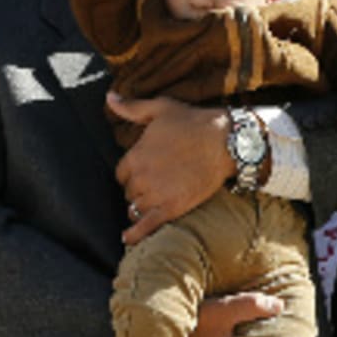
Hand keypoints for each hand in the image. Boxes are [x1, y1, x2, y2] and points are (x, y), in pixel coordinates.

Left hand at [111, 93, 231, 243]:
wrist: (226, 141)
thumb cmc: (194, 122)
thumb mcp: (161, 108)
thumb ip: (132, 107)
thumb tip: (109, 98)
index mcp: (134, 156)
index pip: (121, 173)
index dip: (133, 172)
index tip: (147, 170)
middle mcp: (141, 178)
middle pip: (129, 191)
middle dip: (140, 188)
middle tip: (158, 182)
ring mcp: (156, 195)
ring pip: (137, 207)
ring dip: (142, 205)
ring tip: (154, 202)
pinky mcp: (172, 208)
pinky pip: (146, 226)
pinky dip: (136, 234)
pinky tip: (129, 238)